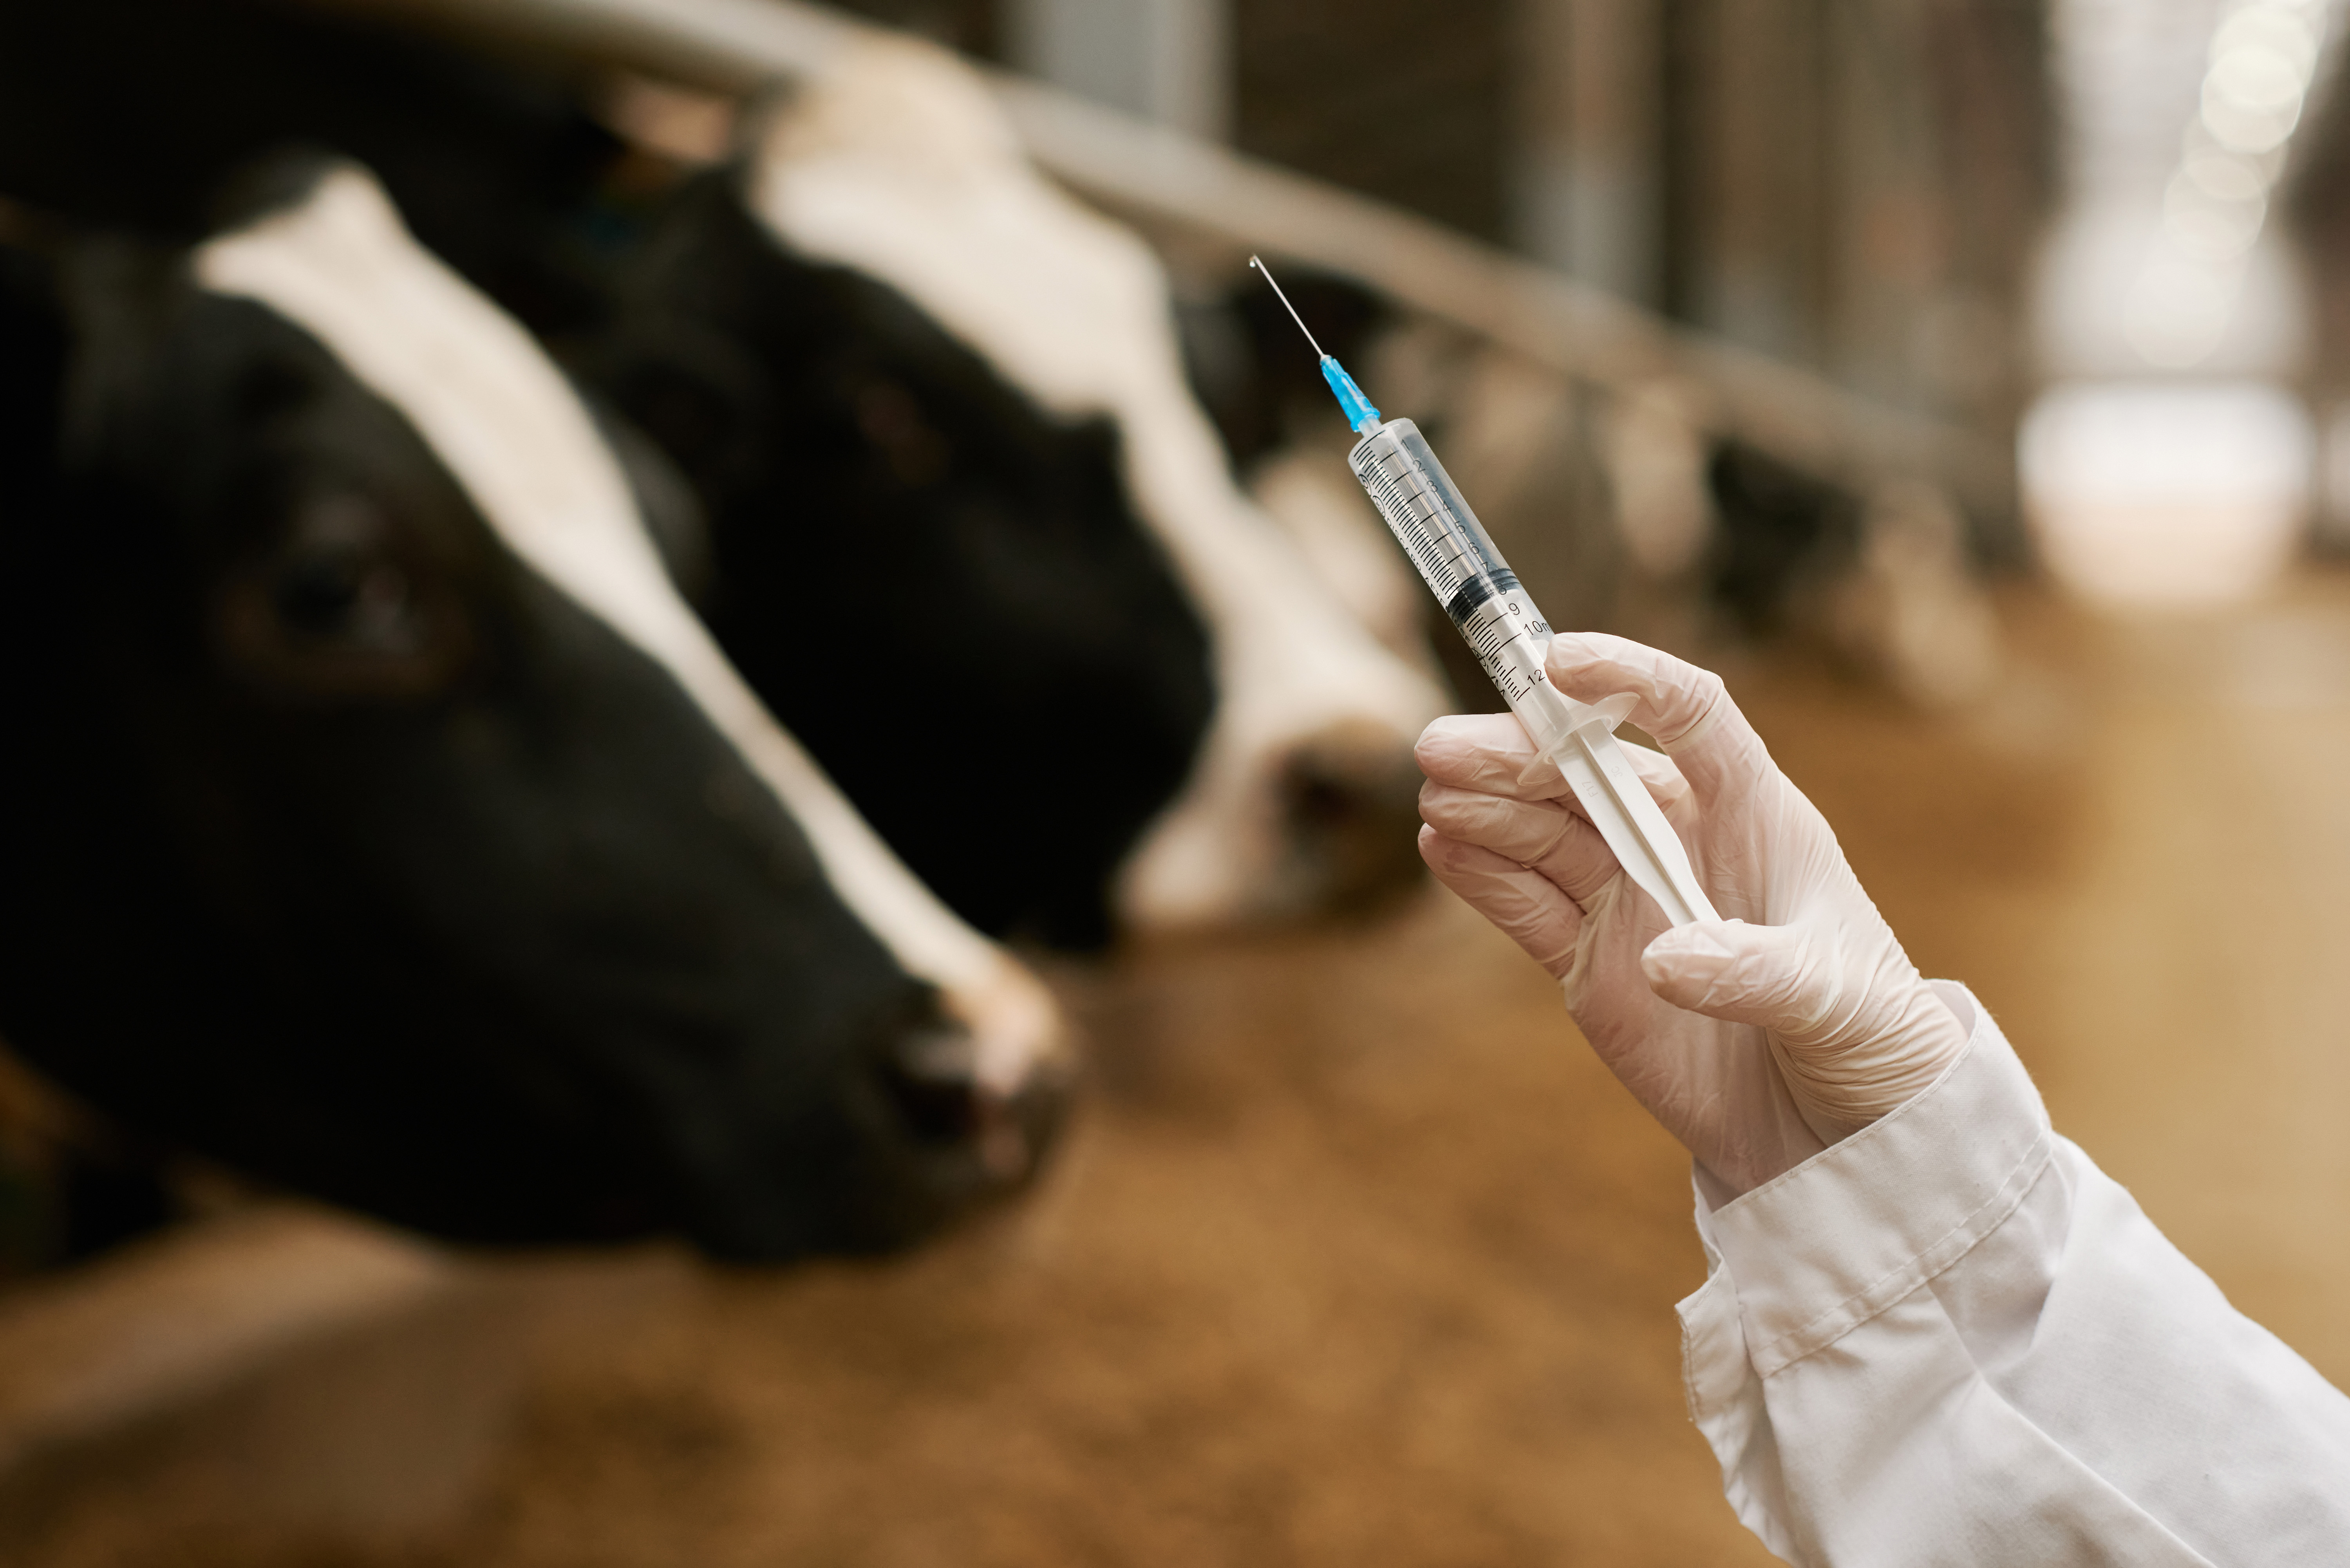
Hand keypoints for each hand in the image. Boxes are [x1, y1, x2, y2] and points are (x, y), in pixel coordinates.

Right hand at [1415, 633, 1967, 1196]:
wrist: (1841, 1133)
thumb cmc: (1870, 1041)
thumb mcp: (1839, 1003)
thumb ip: (1757, 972)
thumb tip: (1666, 957)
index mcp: (1756, 815)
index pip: (1688, 714)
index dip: (1626, 679)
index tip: (1560, 663)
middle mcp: (1685, 840)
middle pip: (1591, 771)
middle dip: (1520, 751)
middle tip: (1445, 748)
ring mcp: (1632, 898)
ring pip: (1545, 831)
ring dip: (1488, 806)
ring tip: (1435, 795)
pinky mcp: (1594, 961)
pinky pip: (1528, 905)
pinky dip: (1482, 874)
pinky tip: (1441, 847)